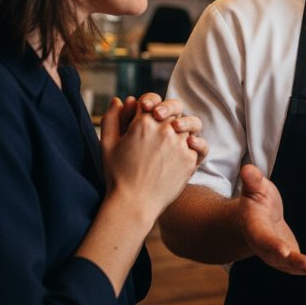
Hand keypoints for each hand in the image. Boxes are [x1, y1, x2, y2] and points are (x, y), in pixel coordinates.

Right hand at [100, 96, 198, 216]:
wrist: (134, 204)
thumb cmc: (117, 175)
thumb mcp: (107, 145)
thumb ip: (112, 119)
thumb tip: (120, 99)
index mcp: (143, 123)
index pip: (151, 99)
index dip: (149, 101)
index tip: (146, 110)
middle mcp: (165, 130)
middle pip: (174, 108)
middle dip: (168, 111)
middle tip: (161, 120)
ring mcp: (180, 144)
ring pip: (190, 124)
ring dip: (183, 127)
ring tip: (174, 135)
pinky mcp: (191, 159)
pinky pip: (199, 144)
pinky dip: (194, 144)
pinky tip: (185, 148)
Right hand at [237, 164, 305, 275]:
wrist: (257, 218)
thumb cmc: (257, 200)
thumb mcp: (255, 188)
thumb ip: (253, 180)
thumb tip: (248, 168)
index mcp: (255, 228)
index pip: (263, 238)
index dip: (272, 245)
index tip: (284, 251)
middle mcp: (264, 246)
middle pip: (276, 256)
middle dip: (292, 261)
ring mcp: (275, 255)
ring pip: (288, 265)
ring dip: (302, 268)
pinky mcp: (287, 258)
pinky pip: (297, 266)